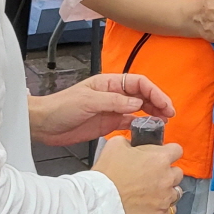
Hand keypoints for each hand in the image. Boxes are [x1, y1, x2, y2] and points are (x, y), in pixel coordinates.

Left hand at [28, 73, 174, 146]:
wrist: (43, 125)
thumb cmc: (61, 107)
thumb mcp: (87, 101)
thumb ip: (113, 101)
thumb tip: (138, 102)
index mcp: (109, 83)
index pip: (138, 83)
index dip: (154, 91)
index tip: (164, 104)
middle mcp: (113, 94)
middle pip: (142, 95)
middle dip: (158, 102)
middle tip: (170, 114)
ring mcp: (112, 109)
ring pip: (139, 109)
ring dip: (152, 113)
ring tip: (164, 122)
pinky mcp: (108, 124)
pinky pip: (129, 123)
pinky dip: (141, 125)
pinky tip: (149, 130)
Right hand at [93, 136, 184, 213]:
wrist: (99, 199)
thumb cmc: (107, 174)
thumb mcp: (116, 144)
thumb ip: (130, 141)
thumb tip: (132, 144)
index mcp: (160, 158)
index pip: (177, 150)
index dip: (168, 152)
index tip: (162, 156)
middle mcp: (167, 178)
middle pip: (177, 172)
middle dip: (167, 173)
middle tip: (153, 175)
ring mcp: (164, 197)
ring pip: (175, 191)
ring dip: (166, 190)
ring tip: (152, 191)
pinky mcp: (159, 213)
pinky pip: (169, 210)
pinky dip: (162, 207)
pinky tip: (152, 204)